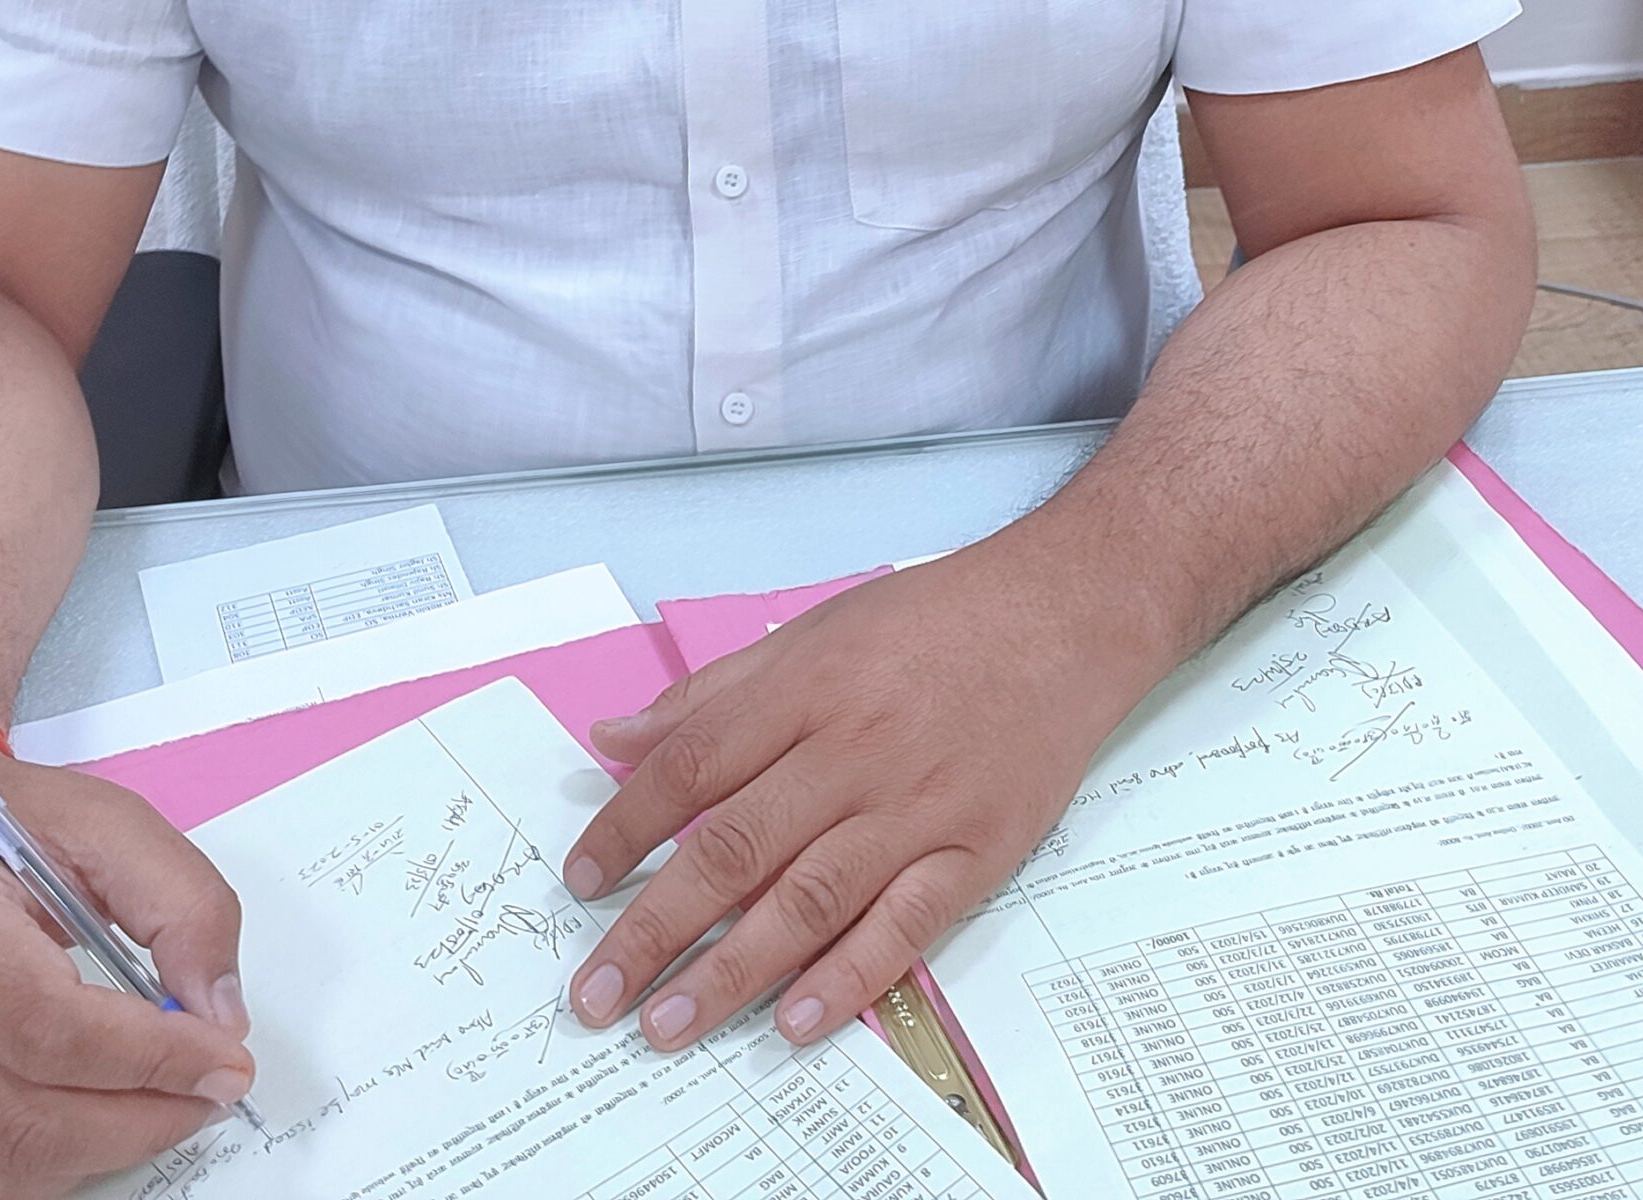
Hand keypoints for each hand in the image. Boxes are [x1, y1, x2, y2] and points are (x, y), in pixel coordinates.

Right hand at [0, 741, 254, 1198]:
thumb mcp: (100, 821)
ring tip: (162, 1103)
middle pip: (29, 1120)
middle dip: (144, 1118)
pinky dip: (45, 1170)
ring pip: (2, 1171)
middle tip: (211, 1090)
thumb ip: (179, 902)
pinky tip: (92, 1122)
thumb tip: (219, 1014)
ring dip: (104, 1152)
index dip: (153, 1059)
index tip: (227, 1060)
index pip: (52, 1030)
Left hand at [561, 529, 1154, 1052]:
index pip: (692, 767)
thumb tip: (615, 737)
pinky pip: (905, 927)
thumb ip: (711, 694)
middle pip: (736, 847)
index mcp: (804, 690)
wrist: (1062, 616)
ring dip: (732, 970)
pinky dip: (849, 978)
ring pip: (808, 899)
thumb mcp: (810, 631)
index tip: (580, 882)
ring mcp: (917, 808)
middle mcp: (853, 752)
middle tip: (598, 992)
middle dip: (656, 927)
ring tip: (669, 1024)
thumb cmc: (930, 621)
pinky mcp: (976, 852)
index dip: (627, 828)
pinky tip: (794, 1020)